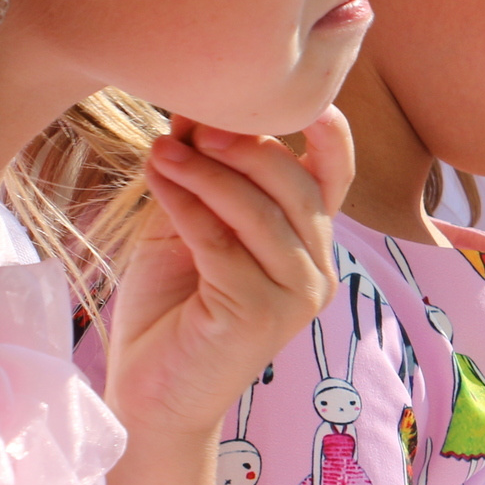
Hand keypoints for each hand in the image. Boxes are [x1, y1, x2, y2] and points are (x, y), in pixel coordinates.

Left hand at [108, 111, 353, 436]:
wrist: (151, 392)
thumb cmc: (171, 307)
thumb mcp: (189, 224)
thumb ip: (203, 176)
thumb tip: (193, 110)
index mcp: (310, 244)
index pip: (333, 177)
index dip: (325, 132)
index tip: (294, 91)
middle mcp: (317, 270)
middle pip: (298, 186)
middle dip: (246, 145)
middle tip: (194, 124)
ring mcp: (295, 296)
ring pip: (262, 213)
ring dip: (208, 171)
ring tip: (162, 151)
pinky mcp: (259, 316)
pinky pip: (223, 244)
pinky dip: (187, 205)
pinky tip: (158, 180)